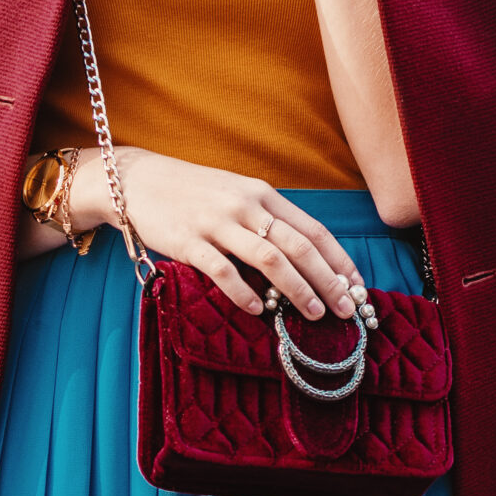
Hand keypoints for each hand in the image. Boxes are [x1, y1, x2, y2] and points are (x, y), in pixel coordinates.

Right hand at [81, 148, 360, 319]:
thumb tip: (302, 257)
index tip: (358, 287)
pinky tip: (258, 310)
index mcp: (263, 195)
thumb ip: (266, 220)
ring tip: (314, 314)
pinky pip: (223, 270)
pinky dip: (244, 293)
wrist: (137, 181)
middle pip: (299, 247)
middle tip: (345, 309)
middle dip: (328, 281)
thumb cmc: (192, 194)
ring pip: (270, 259)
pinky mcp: (189, 241)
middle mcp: (246, 206)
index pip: (314, 230)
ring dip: (297, 289)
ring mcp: (217, 223)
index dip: (340, 260)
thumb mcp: (236, 195)